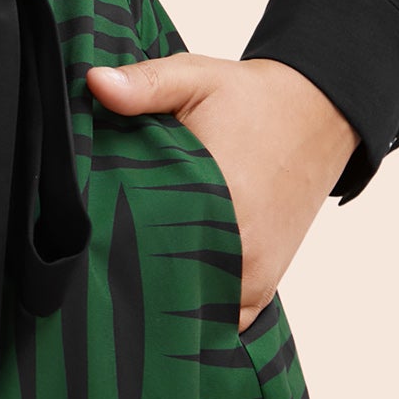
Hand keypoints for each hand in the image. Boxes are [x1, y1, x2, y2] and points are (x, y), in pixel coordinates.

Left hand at [85, 54, 359, 331]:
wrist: (317, 115)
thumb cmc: (251, 99)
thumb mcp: (195, 78)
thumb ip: (144, 85)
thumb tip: (94, 83)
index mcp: (219, 197)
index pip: (145, 241)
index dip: (108, 242)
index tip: (82, 240)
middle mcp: (241, 248)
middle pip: (164, 283)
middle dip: (129, 276)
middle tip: (93, 264)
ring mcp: (254, 275)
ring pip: (192, 310)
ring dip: (161, 299)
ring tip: (124, 282)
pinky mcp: (264, 285)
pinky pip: (222, 319)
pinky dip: (195, 312)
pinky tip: (164, 295)